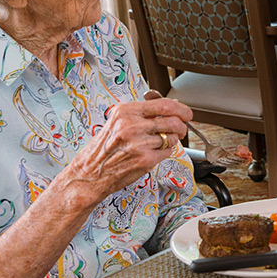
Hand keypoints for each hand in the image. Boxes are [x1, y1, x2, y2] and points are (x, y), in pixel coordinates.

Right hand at [57, 92, 193, 206]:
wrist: (90, 173)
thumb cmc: (103, 149)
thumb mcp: (117, 122)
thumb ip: (141, 113)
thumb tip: (169, 106)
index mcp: (125, 112)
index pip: (164, 104)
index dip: (180, 108)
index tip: (186, 113)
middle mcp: (132, 126)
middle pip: (173, 121)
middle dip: (181, 126)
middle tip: (180, 129)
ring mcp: (139, 143)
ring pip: (171, 138)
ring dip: (170, 140)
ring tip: (159, 143)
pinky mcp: (145, 160)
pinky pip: (167, 152)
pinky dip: (165, 152)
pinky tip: (152, 153)